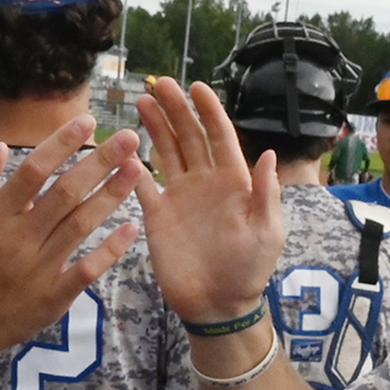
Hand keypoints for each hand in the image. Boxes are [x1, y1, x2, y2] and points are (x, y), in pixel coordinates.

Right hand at [0, 114, 143, 363]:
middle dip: (101, 162)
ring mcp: (39, 268)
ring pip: (81, 225)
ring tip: (138, 169)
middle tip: (130, 138)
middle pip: (66, 192)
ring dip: (112, 196)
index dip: (61, 143)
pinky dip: (111, 249)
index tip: (88, 120)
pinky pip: (87, 269)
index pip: (33, 170)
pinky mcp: (54, 296)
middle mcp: (20, 237)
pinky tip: (132, 227)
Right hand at [127, 75, 288, 324]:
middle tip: (161, 84)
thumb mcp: (267, 232)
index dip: (209, 111)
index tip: (197, 87)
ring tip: (142, 101)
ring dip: (155, 126)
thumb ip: (265, 194)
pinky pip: (142, 184)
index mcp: (233, 181)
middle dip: (176, 109)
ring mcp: (180, 196)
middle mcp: (205, 182)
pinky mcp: (157, 214)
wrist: (218, 305)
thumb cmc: (249, 270)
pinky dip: (132, 165)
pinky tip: (122, 146)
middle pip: (189, 136)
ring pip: (166, 151)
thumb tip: (267, 154)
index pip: (220, 136)